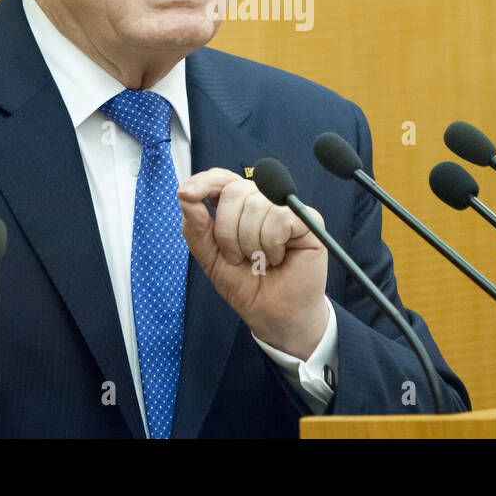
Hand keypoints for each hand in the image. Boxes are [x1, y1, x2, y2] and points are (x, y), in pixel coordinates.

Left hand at [178, 168, 328, 359]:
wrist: (274, 317)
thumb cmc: (247, 286)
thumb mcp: (211, 258)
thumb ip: (196, 227)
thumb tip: (186, 194)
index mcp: (240, 206)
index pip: (222, 178)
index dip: (205, 182)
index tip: (187, 194)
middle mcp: (264, 201)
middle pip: (235, 191)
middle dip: (227, 232)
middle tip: (238, 257)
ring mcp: (287, 208)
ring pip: (256, 206)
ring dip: (251, 244)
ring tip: (260, 261)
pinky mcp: (309, 220)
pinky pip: (279, 218)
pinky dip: (271, 245)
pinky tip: (277, 258)